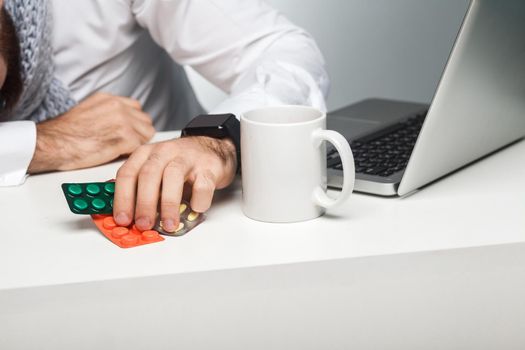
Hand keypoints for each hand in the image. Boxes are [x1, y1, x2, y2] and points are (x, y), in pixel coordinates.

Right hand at [28, 93, 154, 172]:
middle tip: (124, 145)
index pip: (136, 109)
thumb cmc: (65, 134)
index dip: (134, 124)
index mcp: (109, 99)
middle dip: (139, 134)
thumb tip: (122, 122)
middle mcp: (118, 106)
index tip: (127, 133)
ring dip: (136, 144)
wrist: (53, 144)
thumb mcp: (88, 111)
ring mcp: (123, 121)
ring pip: (146, 135)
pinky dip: (130, 154)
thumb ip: (108, 113)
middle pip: (145, 121)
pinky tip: (115, 155)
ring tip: (118, 149)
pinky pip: (140, 147)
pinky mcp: (125, 137)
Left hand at [113, 136, 236, 231]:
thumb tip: (129, 218)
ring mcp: (187, 157)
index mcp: (146, 154)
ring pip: (173, 176)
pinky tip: (195, 209)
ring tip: (169, 225)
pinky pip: (202, 185)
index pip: (128, 173)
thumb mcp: (155, 171)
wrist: (211, 149)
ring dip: (169, 204)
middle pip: (148, 174)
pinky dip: (198, 200)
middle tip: (144, 224)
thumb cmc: (179, 165)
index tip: (123, 219)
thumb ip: (142, 189)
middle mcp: (164, 152)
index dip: (123, 198)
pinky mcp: (209, 166)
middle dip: (144, 203)